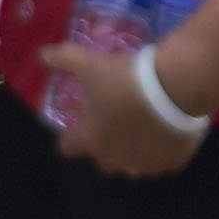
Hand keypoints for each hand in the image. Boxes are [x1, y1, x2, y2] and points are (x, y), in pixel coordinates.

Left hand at [58, 41, 204, 179]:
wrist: (177, 86)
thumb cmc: (126, 79)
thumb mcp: (90, 64)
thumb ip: (63, 59)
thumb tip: (41, 54)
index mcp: (89, 139)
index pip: (68, 148)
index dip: (71, 137)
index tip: (79, 125)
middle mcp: (113, 159)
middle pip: (102, 158)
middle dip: (105, 144)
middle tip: (116, 121)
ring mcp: (143, 164)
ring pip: (132, 164)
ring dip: (134, 151)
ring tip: (143, 128)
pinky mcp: (171, 163)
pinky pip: (161, 162)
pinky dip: (161, 151)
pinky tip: (166, 133)